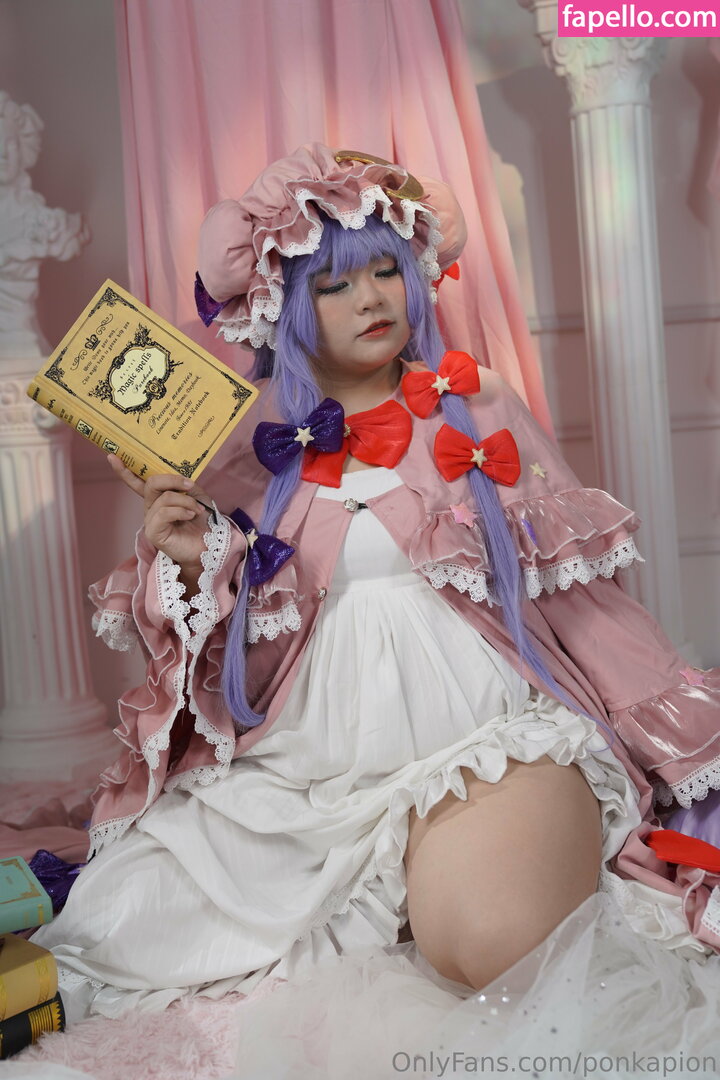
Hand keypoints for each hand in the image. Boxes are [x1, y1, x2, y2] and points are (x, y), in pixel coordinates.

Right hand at [107, 454, 213, 571]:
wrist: (209, 544)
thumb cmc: (202, 520)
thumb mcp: (196, 495)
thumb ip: (184, 484)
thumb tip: (179, 476)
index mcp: (158, 497)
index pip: (138, 482)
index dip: (124, 470)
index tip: (111, 456)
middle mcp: (151, 507)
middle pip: (152, 483)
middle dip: (173, 480)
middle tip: (190, 485)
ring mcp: (151, 520)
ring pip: (163, 498)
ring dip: (185, 501)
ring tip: (197, 509)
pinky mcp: (154, 532)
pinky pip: (164, 513)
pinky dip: (181, 511)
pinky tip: (190, 515)